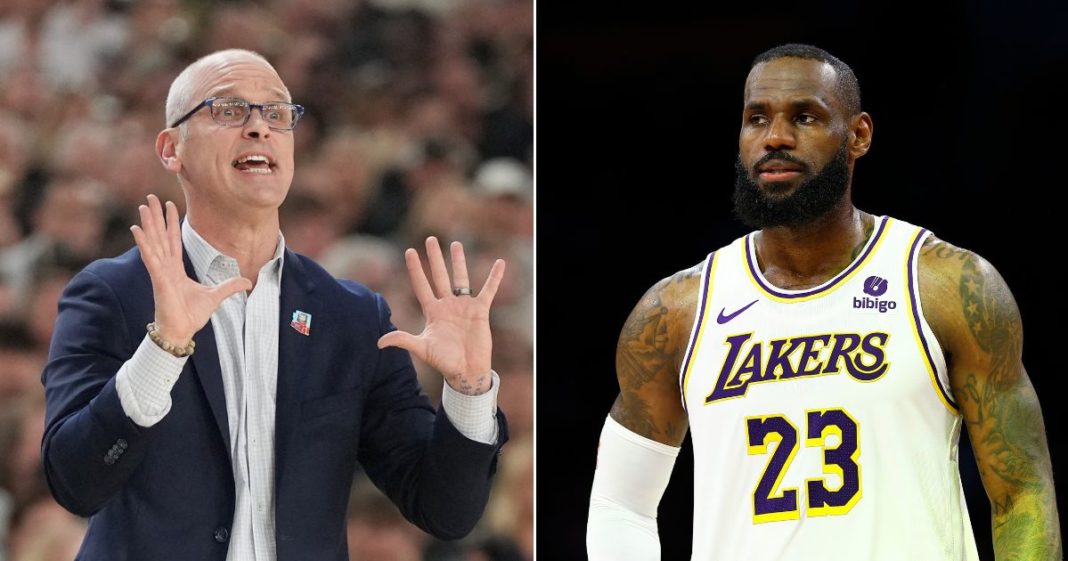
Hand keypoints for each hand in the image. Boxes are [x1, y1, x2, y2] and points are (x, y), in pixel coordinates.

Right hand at [129, 195, 250, 345]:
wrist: (181, 331)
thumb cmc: (191, 315)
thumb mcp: (216, 296)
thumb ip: (230, 286)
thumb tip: (248, 282)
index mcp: (177, 269)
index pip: (174, 240)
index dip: (172, 223)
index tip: (170, 205)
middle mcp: (166, 267)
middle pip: (161, 236)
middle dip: (157, 216)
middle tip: (150, 197)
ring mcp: (161, 272)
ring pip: (154, 242)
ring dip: (148, 224)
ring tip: (143, 206)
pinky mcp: (158, 279)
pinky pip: (150, 258)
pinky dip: (144, 243)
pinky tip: (137, 229)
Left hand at [377, 237, 505, 395]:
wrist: (466, 371)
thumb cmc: (444, 361)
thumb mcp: (422, 348)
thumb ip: (403, 340)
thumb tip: (379, 342)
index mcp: (432, 311)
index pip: (421, 285)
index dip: (415, 269)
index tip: (409, 251)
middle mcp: (447, 305)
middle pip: (439, 276)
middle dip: (434, 258)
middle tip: (430, 239)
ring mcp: (464, 306)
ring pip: (461, 278)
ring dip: (458, 261)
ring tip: (455, 244)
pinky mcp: (480, 310)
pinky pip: (488, 290)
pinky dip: (495, 277)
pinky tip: (499, 263)